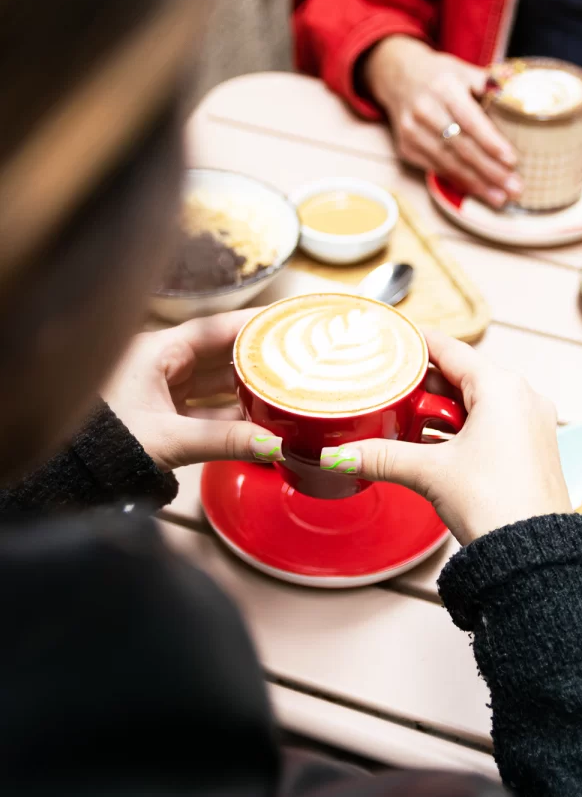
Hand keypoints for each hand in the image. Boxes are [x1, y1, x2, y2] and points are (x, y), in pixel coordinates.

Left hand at [103, 311, 282, 470]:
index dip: (253, 325)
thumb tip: (274, 444)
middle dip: (256, 358)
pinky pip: (205, 409)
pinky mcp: (163, 417)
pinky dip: (231, 415)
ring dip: (247, 389)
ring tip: (284, 389)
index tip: (286, 323)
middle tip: (297, 358)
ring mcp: (161, 391)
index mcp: (157, 352)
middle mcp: (161, 365)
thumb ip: (225, 441)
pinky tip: (258, 422)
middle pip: (220, 353)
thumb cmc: (106, 444)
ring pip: (215, 382)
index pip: (216, 328)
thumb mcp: (170, 439)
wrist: (70, 473)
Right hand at [319, 331, 570, 545]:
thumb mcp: (429, 473)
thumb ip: (381, 456)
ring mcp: (531, 424)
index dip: (416, 343)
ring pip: (477, 402)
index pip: (450, 349)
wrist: (534, 555)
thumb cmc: (495, 504)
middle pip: (463, 376)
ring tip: (404, 416)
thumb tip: (338, 455)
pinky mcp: (532, 449)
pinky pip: (491, 424)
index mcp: (502, 387)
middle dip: (424, 384)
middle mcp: (523, 398)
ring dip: (441, 409)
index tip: (391, 339)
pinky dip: (461, 428)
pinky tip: (433, 443)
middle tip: (388, 386)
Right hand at [363, 36, 519, 208]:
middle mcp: (425, 110)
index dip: (491, 142)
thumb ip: (492, 87)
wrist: (399, 76)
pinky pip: (437, 169)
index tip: (512, 160)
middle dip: (490, 171)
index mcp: (444, 88)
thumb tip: (523, 104)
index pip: (470, 120)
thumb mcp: (465, 70)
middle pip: (461, 147)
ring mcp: (412, 131)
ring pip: (449, 163)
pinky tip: (478, 190)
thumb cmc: (441, 76)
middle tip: (515, 188)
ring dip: (477, 183)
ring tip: (501, 197)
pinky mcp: (406, 147)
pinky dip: (459, 181)